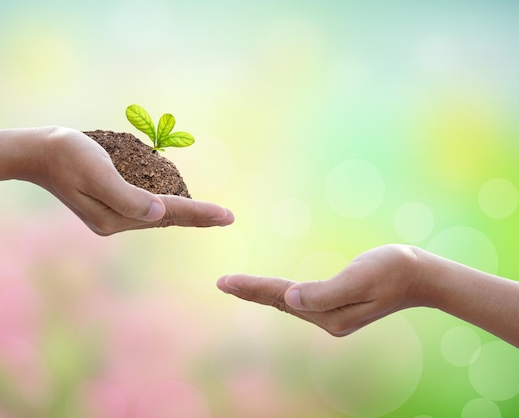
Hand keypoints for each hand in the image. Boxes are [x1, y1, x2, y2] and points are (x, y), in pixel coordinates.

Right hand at [30, 127, 233, 234]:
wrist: (37, 152)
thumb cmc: (66, 155)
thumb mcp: (97, 172)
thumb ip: (127, 196)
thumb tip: (159, 213)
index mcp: (114, 218)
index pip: (167, 214)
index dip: (200, 213)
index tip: (228, 216)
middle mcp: (115, 222)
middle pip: (165, 219)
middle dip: (197, 218)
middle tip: (228, 218)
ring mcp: (110, 216)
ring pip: (157, 216)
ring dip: (183, 214)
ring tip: (210, 215)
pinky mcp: (108, 206)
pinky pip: (145, 209)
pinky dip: (166, 206)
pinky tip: (177, 205)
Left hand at [217, 245, 422, 335]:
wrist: (421, 275)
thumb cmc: (393, 270)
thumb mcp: (359, 278)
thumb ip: (325, 292)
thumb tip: (290, 300)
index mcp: (330, 315)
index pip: (281, 298)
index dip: (251, 288)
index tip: (224, 281)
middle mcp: (328, 320)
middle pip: (279, 303)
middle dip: (249, 292)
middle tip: (221, 283)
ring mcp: (332, 315)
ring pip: (287, 303)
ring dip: (261, 294)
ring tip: (236, 286)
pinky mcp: (337, 306)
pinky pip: (300, 300)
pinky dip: (279, 293)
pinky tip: (272, 291)